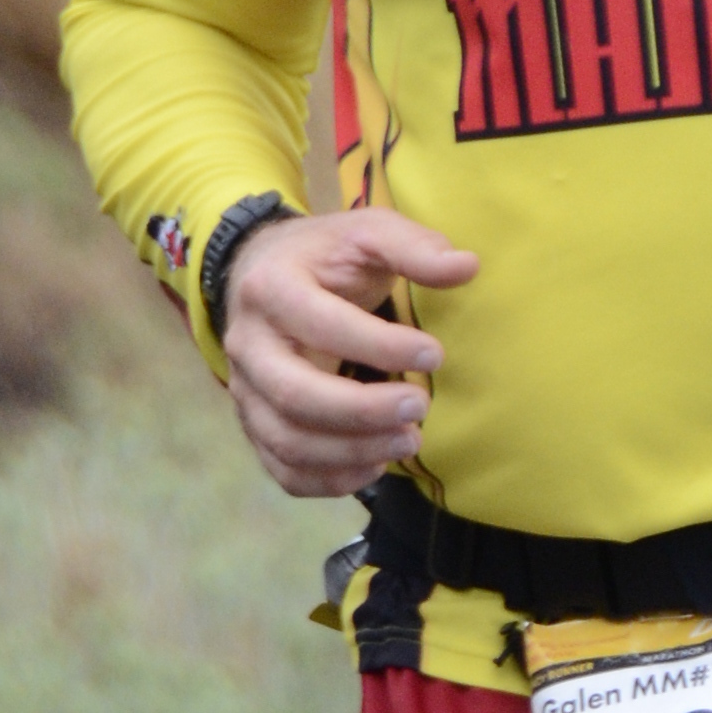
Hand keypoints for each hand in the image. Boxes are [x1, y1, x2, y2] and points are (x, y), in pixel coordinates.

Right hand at [219, 203, 479, 499]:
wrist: (259, 273)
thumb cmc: (324, 257)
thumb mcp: (366, 232)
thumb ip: (412, 246)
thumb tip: (467, 266)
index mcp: (271, 288)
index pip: (320, 324)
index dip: (379, 346)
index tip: (434, 353)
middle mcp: (247, 344)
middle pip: (295, 394)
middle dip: (362, 411)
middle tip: (420, 408)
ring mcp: (245, 390)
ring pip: (286, 440)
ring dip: (351, 451)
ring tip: (408, 441)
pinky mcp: (254, 424)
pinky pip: (282, 468)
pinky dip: (328, 480)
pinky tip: (374, 465)